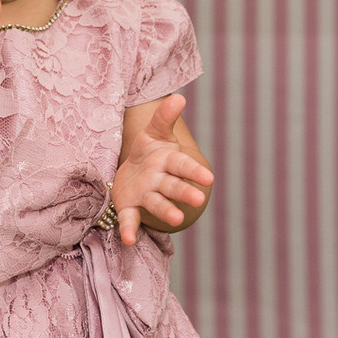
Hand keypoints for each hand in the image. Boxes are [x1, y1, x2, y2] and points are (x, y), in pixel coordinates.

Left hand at [111, 94, 213, 245]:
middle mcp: (160, 181)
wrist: (133, 172)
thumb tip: (179, 97)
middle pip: (173, 187)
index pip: (183, 165)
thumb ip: (165, 117)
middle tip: (198, 200)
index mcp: (169, 161)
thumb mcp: (155, 132)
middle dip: (185, 192)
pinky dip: (129, 230)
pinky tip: (128, 240)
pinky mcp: (129, 207)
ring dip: (166, 212)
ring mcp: (146, 195)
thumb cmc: (150, 151)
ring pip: (157, 204)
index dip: (194, 171)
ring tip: (176, 221)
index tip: (209, 178)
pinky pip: (129, 220)